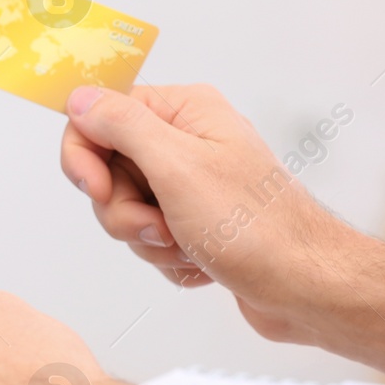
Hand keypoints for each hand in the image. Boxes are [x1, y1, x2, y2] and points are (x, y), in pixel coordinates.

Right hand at [59, 84, 360, 341]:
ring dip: (149, 239)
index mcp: (184, 111)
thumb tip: (79, 97)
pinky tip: (200, 261)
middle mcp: (188, 140)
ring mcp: (192, 183)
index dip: (86, 156)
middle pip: (109, 170)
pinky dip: (168, 257)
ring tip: (188, 247)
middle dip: (125, 210)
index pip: (100, 115)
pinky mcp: (196, 222)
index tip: (98, 191)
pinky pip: (150, 238)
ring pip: (127, 209)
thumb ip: (122, 125)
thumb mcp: (178, 167)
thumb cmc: (255, 228)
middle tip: (160, 227)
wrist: (305, 287)